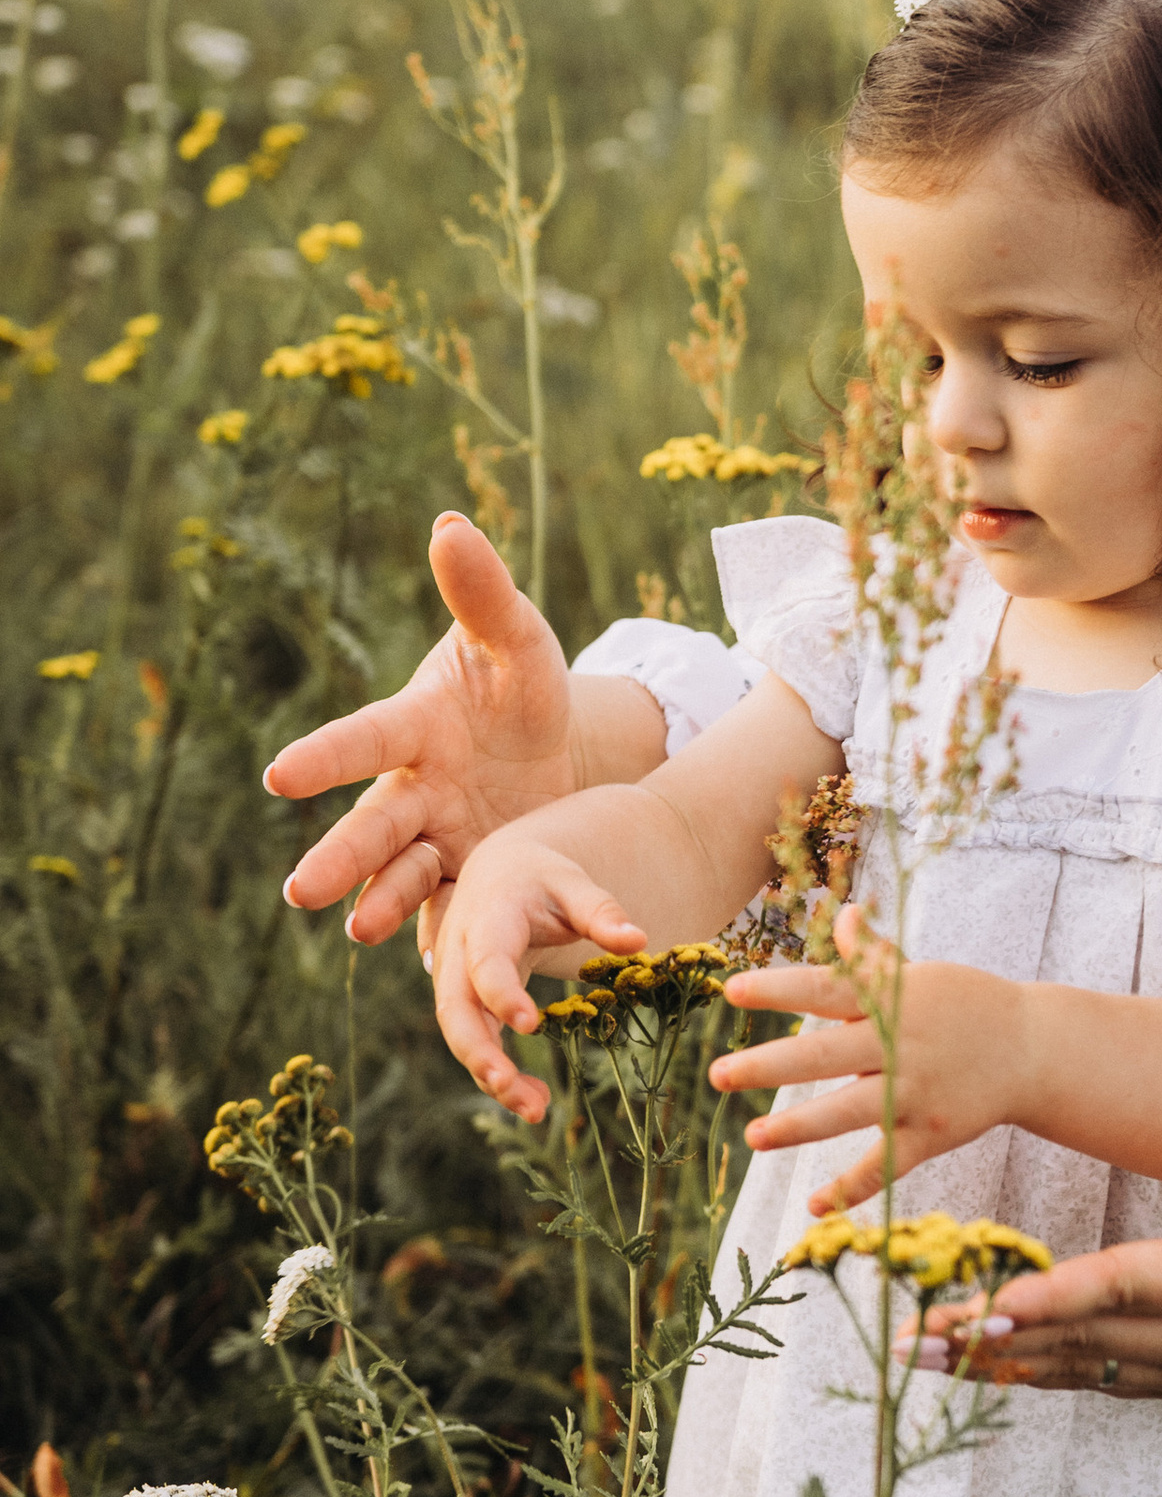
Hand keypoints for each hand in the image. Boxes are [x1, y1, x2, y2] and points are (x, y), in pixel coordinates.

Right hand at [265, 512, 579, 943]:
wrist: (547, 743)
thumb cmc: (517, 681)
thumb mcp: (517, 637)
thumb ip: (484, 591)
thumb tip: (450, 522)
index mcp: (415, 727)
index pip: (365, 739)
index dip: (326, 757)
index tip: (279, 776)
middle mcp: (417, 789)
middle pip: (373, 826)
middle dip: (339, 857)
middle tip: (300, 892)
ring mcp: (443, 837)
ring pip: (404, 876)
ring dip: (382, 902)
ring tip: (361, 930)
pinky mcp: (475, 874)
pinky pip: (454, 910)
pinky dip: (443, 937)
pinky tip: (439, 974)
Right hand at [431, 839, 648, 1121]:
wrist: (499, 872)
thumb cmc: (542, 879)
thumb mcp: (573, 885)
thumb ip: (602, 912)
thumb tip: (639, 940)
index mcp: (488, 916)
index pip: (486, 959)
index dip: (501, 992)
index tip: (529, 1025)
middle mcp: (459, 950)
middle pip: (455, 1008)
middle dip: (479, 1051)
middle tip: (512, 1089)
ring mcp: (454, 979)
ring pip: (460, 1034)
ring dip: (490, 1074)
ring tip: (536, 1109)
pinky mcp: (464, 1003)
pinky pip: (474, 1041)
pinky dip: (498, 1072)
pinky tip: (533, 1099)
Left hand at [711, 952, 1031, 1193]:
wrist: (1033, 1048)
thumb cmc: (967, 1005)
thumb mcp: (922, 974)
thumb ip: (873, 956)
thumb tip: (841, 915)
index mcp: (891, 1000)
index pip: (826, 989)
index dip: (779, 989)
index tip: (732, 992)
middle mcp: (900, 1044)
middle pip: (825, 1054)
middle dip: (769, 1065)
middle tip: (718, 1075)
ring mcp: (916, 1091)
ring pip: (848, 1112)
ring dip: (798, 1127)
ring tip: (753, 1138)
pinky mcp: (931, 1133)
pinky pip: (886, 1163)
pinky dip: (852, 1188)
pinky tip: (814, 1206)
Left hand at [940, 1140, 1161, 1496]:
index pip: (1135, 1289)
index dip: (1062, 1297)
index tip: (993, 1301)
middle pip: (1085, 1338)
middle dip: (995, 1339)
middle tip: (910, 1338)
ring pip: (1084, 1368)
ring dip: (1002, 1364)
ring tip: (923, 1358)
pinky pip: (1107, 1383)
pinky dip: (1046, 1377)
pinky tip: (997, 1371)